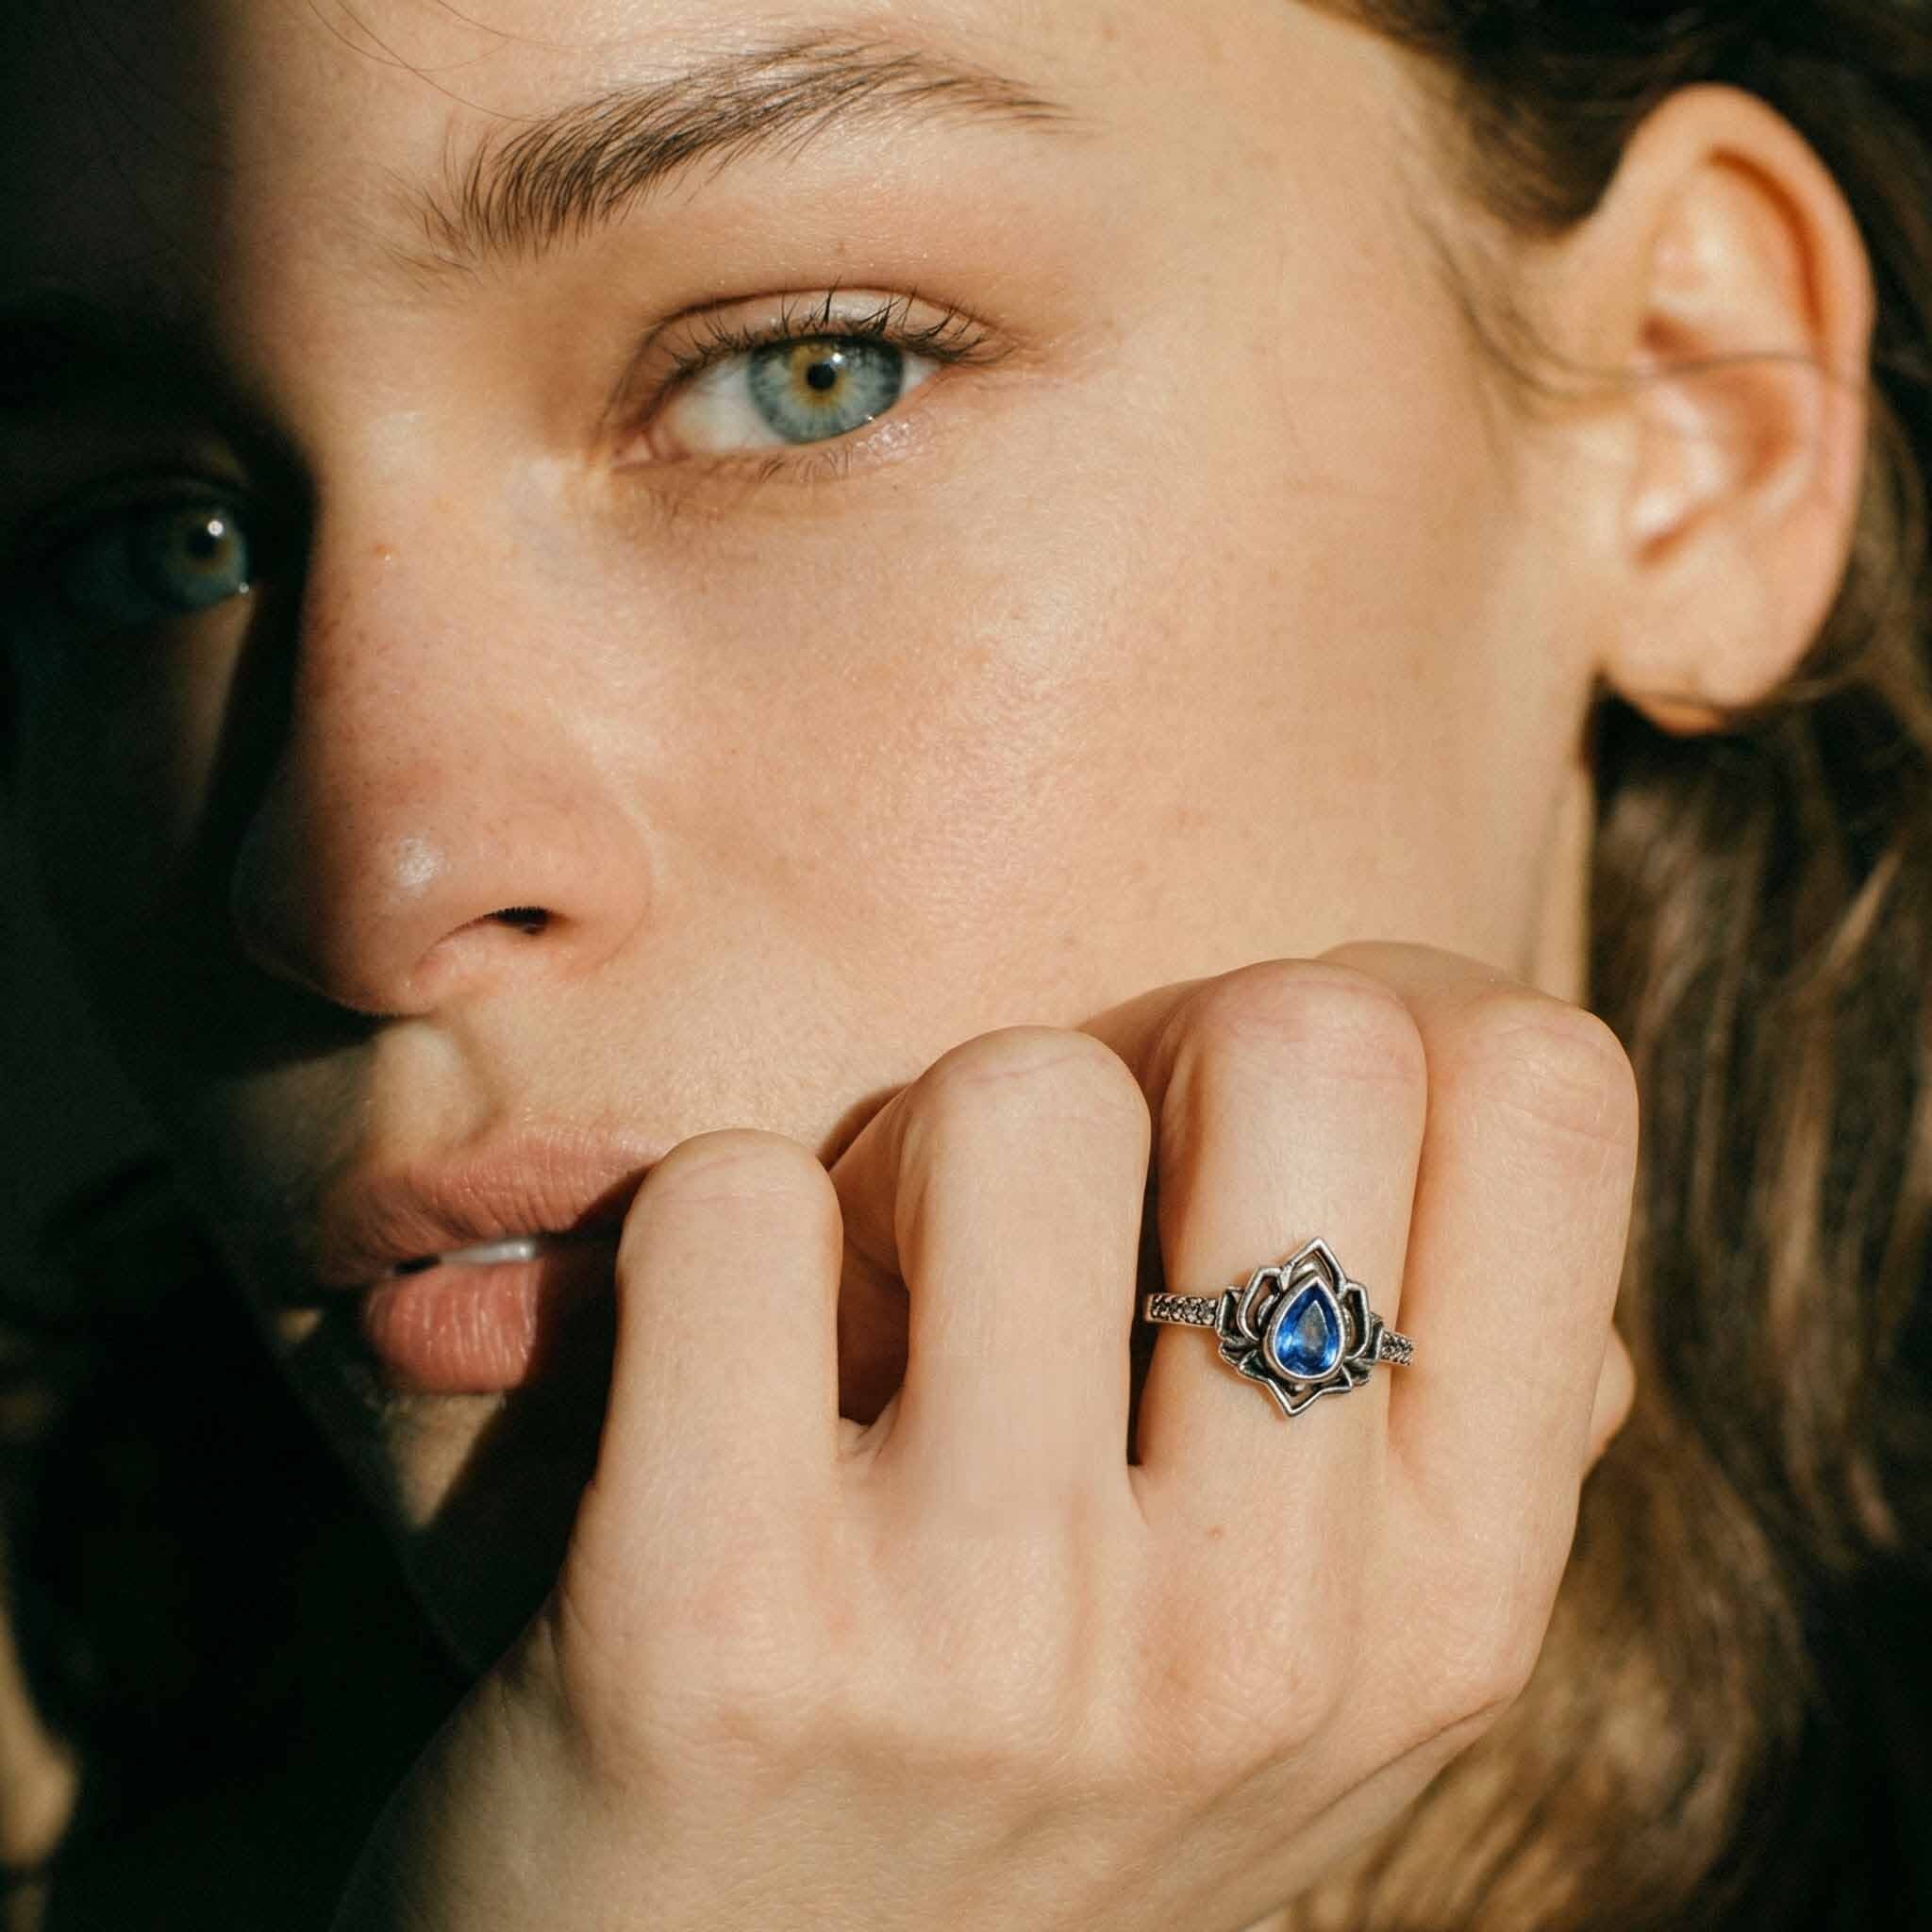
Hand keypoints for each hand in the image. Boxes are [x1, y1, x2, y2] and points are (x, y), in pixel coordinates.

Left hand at [330, 943, 1637, 1931]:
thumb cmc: (1015, 1788)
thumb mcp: (1297, 1658)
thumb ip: (1417, 1409)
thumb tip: (1484, 1075)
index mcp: (1449, 1609)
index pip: (1538, 1089)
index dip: (1375, 1016)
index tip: (1235, 1114)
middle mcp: (1263, 1634)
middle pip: (1297, 1034)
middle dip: (1144, 1058)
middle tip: (1036, 1209)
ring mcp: (995, 1635)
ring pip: (1009, 1095)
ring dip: (903, 1155)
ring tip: (868, 1324)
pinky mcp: (714, 1626)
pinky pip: (735, 1201)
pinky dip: (702, 1234)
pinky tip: (708, 1390)